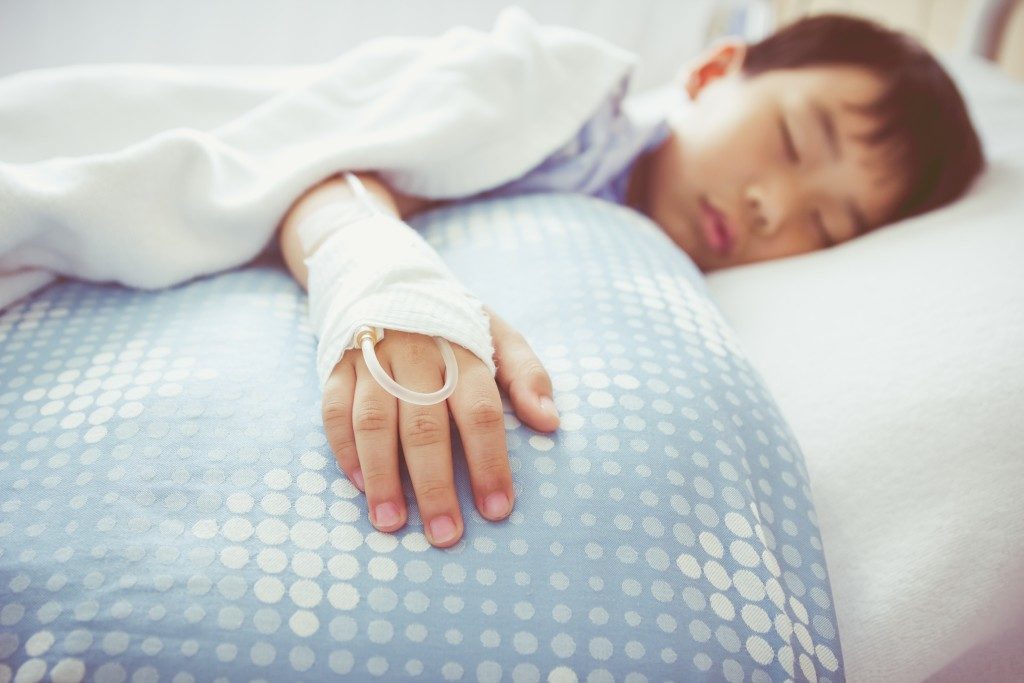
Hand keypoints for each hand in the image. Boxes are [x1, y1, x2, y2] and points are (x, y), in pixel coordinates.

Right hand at [320, 306, 558, 547]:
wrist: (386, 277)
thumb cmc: (453, 323)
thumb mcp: (499, 335)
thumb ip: (527, 375)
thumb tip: (550, 422)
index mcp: (462, 348)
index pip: (480, 412)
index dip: (489, 462)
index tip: (496, 509)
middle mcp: (414, 353)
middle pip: (424, 425)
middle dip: (435, 484)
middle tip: (445, 533)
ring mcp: (371, 359)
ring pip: (373, 422)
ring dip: (383, 476)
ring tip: (392, 523)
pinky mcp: (336, 366)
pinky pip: (334, 411)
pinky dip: (344, 449)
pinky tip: (360, 486)